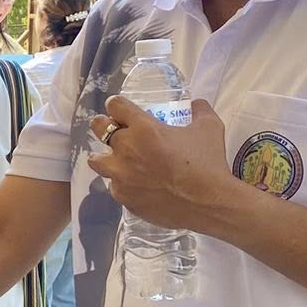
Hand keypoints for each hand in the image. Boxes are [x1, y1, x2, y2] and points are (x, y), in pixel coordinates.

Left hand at [87, 97, 244, 233]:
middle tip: (114, 130)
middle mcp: (125, 149)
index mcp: (143, 128)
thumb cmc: (209, 163)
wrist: (209, 204)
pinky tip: (136, 185)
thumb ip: (200, 111)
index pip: (115, 105)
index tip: (120, 109)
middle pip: (98, 128)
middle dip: (104, 126)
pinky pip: (114, 186)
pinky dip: (122, 183)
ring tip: (118, 160)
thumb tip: (197, 103)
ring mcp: (121, 175)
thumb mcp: (210, 128)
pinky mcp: (123, 197)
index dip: (116, 105)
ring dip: (105, 157)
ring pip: (96, 160)